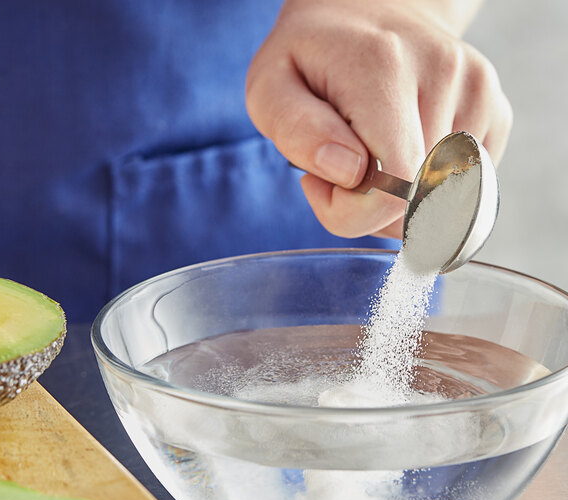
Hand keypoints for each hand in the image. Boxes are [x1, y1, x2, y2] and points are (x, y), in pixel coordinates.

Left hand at [246, 0, 511, 238]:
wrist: (368, 14)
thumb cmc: (312, 61)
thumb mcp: (271, 89)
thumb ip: (297, 131)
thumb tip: (350, 172)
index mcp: (383, 69)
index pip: (394, 186)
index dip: (355, 212)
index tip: (323, 186)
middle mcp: (444, 74)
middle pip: (420, 200)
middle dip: (372, 208)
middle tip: (342, 171)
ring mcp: (477, 91)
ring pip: (445, 199)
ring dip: (400, 199)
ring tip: (372, 154)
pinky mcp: (495, 110)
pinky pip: (464, 186)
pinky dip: (429, 187)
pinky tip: (403, 150)